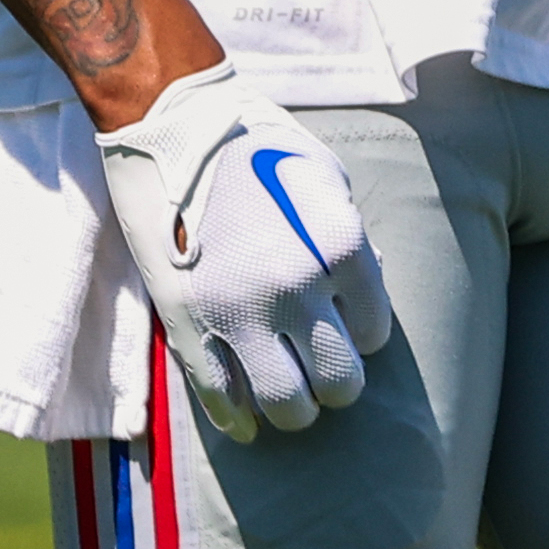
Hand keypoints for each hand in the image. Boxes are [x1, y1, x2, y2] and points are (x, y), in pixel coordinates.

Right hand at [97, 63, 393, 440]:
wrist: (174, 124)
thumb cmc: (258, 144)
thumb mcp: (325, 178)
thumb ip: (348, 240)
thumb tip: (362, 293)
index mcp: (338, 247)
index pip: (374, 333)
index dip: (363, 330)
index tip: (346, 320)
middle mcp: (294, 286)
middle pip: (339, 381)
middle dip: (337, 381)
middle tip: (325, 368)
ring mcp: (238, 309)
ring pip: (285, 404)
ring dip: (295, 406)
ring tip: (291, 391)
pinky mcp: (188, 321)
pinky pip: (220, 396)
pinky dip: (238, 420)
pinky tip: (248, 425)